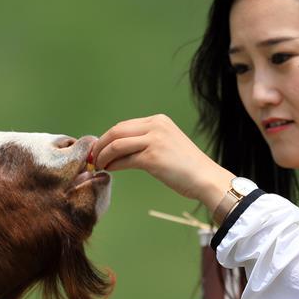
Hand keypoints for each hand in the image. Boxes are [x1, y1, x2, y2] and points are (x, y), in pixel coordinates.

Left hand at [91, 114, 234, 209]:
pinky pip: (125, 159)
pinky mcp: (153, 157)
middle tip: (93, 157)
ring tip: (99, 165)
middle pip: (117, 131)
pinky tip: (109, 170)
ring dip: (103, 156)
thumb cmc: (187, 167)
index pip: (124, 125)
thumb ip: (147, 141)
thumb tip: (119, 148)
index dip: (107, 137)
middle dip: (100, 145)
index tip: (99, 148)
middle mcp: (156, 126)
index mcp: (159, 121)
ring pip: (117, 145)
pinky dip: (113, 165)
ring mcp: (154, 141)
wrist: (206, 178)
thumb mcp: (167, 144)